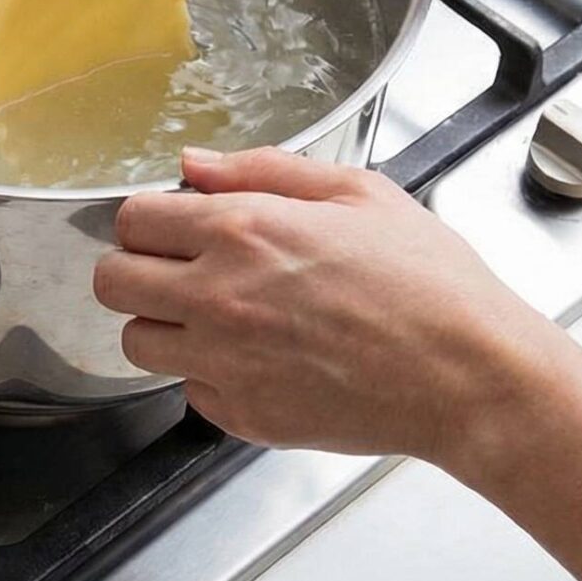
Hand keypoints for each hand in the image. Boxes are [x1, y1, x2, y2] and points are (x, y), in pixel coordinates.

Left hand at [92, 146, 575, 467]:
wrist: (470, 376)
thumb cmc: (430, 283)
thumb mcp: (359, 194)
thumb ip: (263, 170)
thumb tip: (193, 165)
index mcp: (241, 232)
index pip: (132, 220)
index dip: (149, 222)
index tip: (173, 230)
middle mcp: (217, 298)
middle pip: (111, 283)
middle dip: (137, 271)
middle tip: (180, 273)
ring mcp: (224, 363)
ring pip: (136, 343)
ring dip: (164, 327)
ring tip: (220, 320)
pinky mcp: (241, 415)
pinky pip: (190, 392)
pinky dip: (212, 377)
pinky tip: (262, 360)